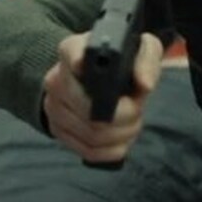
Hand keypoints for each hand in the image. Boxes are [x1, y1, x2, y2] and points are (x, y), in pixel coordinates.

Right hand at [42, 31, 163, 164]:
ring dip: (122, 133)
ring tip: (132, 121)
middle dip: (126, 113)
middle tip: (137, 107)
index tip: (91, 68)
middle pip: (90, 108)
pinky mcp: (57, 131)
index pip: (72, 54)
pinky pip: (88, 150)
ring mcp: (53, 107)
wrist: (98, 79)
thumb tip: (145, 84)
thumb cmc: (121, 63)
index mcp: (73, 50)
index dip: (82, 63)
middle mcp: (56, 78)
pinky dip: (112, 149)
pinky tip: (121, 137)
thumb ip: (147, 60)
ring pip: (92, 133)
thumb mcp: (140, 50)